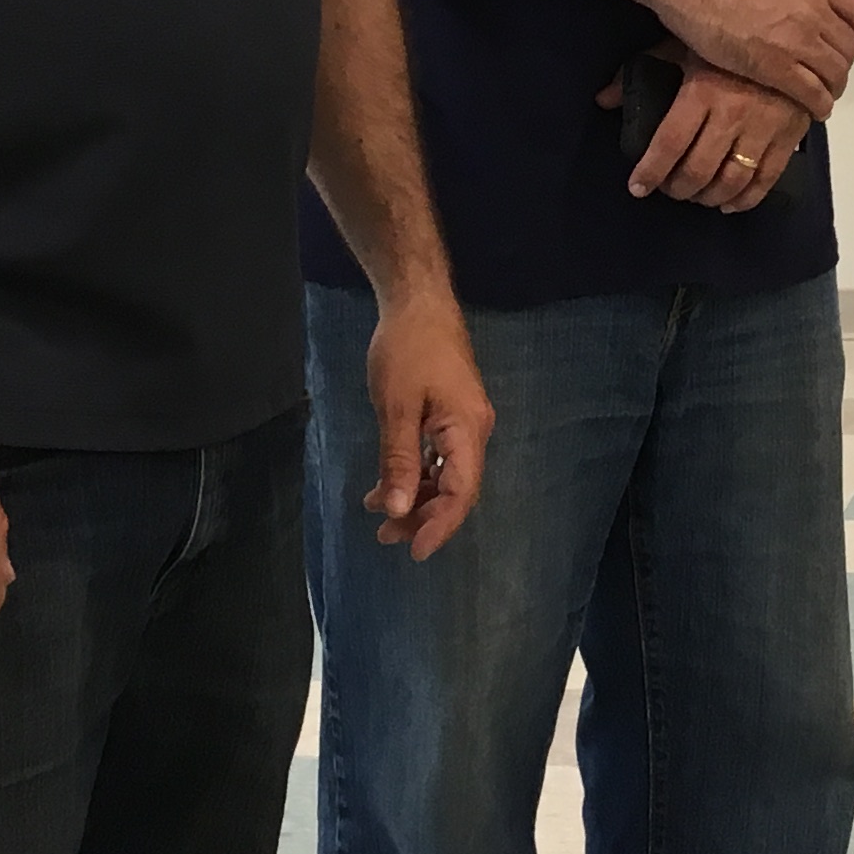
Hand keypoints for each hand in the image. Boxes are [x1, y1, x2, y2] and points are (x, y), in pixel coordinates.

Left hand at [362, 298, 492, 558]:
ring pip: (446, 475)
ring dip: (415, 497)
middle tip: (384, 535)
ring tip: (378, 514)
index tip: (414, 551)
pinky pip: (439, 457)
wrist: (418, 301)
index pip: (461, 492)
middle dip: (422, 516)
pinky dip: (415, 474)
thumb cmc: (407, 348)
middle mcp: (474, 431)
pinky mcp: (452, 414)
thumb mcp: (396, 406)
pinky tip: (386, 484)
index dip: (439, 526)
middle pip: (455, 489)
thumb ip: (398, 460)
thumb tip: (396, 509)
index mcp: (467, 429)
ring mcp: (465, 422)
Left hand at [601, 41, 808, 213]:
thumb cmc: (728, 36)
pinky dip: (746, 199)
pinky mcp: (790, 135)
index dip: (651, 171)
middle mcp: (732, 114)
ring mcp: (764, 127)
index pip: (670, 144)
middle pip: (699, 169)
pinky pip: (767, 179)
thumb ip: (643, 71)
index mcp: (702, 91)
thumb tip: (603, 101)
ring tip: (697, 196)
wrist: (788, 28)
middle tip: (670, 190)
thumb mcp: (682, 44)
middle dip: (679, 189)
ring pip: (732, 180)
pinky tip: (730, 203)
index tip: (637, 187)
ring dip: (709, 197)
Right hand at [649, 0, 853, 115]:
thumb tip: (795, 3)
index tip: (844, 43)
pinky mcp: (778, 67)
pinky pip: (813, 93)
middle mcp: (815, 10)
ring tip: (824, 96)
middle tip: (829, 74)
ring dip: (833, 87)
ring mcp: (799, 39)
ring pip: (835, 72)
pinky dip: (820, 105)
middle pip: (848, 47)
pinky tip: (815, 110)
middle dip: (841, 63)